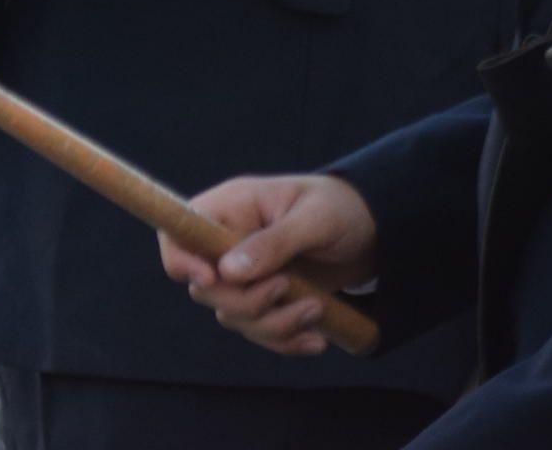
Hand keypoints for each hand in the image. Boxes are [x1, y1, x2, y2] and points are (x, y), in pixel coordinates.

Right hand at [158, 174, 378, 356]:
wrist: (374, 233)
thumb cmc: (340, 209)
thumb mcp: (313, 219)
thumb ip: (272, 243)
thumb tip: (228, 272)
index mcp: (227, 210)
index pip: (177, 235)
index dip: (182, 261)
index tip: (213, 279)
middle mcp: (226, 245)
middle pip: (204, 289)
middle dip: (246, 302)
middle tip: (287, 289)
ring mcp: (245, 276)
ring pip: (232, 316)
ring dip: (274, 324)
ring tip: (315, 310)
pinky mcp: (267, 301)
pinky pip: (260, 332)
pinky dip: (286, 341)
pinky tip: (316, 338)